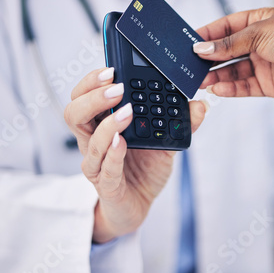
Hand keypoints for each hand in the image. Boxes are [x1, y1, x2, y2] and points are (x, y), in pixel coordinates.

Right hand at [64, 68, 206, 242]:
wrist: (139, 204)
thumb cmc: (144, 170)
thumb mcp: (165, 142)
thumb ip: (180, 124)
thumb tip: (199, 105)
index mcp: (102, 124)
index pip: (85, 95)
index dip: (93, 80)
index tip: (112, 68)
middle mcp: (93, 140)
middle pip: (74, 111)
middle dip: (92, 95)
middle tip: (116, 87)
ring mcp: (97, 163)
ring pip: (86, 138)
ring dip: (106, 122)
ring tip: (126, 110)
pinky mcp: (105, 184)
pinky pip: (105, 167)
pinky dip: (113, 152)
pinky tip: (122, 141)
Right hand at [194, 8, 273, 98]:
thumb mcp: (256, 33)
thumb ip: (228, 44)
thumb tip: (203, 49)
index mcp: (257, 23)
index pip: (226, 28)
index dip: (208, 34)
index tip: (191, 42)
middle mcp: (257, 44)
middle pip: (227, 52)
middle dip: (209, 58)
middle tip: (191, 64)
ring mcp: (261, 64)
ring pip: (232, 71)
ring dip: (216, 75)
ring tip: (200, 79)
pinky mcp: (265, 84)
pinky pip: (242, 86)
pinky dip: (229, 88)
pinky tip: (217, 88)